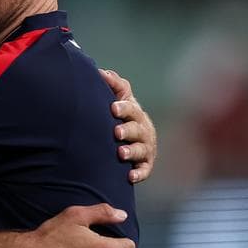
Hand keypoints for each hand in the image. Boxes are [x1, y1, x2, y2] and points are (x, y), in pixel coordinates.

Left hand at [101, 68, 156, 183]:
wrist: (133, 139)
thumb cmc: (122, 115)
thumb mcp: (120, 99)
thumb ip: (114, 85)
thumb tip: (101, 72)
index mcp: (134, 112)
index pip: (131, 107)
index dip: (123, 107)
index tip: (113, 107)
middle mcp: (143, 129)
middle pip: (137, 128)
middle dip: (128, 130)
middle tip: (116, 132)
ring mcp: (145, 147)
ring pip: (141, 149)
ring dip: (132, 151)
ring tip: (121, 153)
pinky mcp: (145, 164)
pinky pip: (144, 169)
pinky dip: (139, 173)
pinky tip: (130, 176)